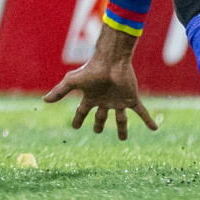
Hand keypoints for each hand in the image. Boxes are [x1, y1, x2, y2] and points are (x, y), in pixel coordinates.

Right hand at [42, 27, 156, 140]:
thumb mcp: (72, 82)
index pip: (82, 111)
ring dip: (122, 128)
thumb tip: (44, 100)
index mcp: (91, 97)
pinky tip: (155, 128)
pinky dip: (148, 120)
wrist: (111, 61)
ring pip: (121, 118)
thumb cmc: (90, 70)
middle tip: (96, 131)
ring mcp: (119, 100)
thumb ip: (59, 92)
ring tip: (123, 138)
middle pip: (101, 116)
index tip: (74, 127)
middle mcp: (105, 100)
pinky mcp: (131, 99)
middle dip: (99, 124)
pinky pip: (141, 112)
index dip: (78, 119)